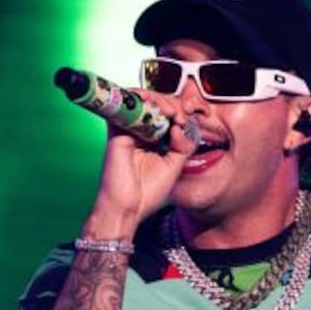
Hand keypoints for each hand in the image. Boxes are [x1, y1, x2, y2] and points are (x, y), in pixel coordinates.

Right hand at [83, 89, 195, 237]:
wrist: (128, 207)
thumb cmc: (148, 192)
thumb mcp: (176, 166)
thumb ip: (184, 145)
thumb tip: (182, 124)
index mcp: (156, 142)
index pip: (169, 118)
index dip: (182, 114)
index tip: (192, 119)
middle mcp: (142, 134)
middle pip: (158, 107)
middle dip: (174, 105)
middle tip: (184, 115)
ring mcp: (129, 131)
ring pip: (145, 103)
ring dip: (161, 102)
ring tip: (173, 112)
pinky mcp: (117, 131)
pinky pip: (127, 107)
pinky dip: (143, 102)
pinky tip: (159, 110)